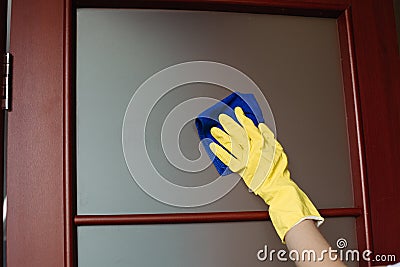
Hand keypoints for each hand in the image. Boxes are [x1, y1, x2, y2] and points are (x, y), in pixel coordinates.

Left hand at [209, 107, 322, 241]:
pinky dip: (219, 152)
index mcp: (261, 145)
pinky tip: (213, 146)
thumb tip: (261, 126)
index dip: (243, 119)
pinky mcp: (239, 169)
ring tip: (214, 130)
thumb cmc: (277, 170)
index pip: (250, 128)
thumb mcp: (278, 150)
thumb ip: (268, 137)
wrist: (276, 186)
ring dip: (221, 137)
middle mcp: (251, 151)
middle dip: (229, 125)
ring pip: (230, 145)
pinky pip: (227, 159)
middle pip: (238, 135)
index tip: (238, 112)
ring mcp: (244, 159)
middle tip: (222, 118)